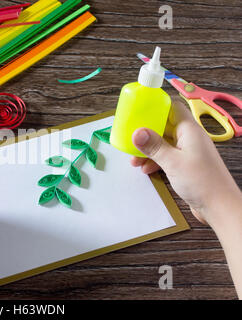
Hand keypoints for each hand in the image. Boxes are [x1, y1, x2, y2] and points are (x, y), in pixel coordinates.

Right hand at [130, 100, 240, 225]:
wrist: (219, 206)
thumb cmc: (202, 182)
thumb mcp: (172, 162)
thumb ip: (154, 146)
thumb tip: (137, 132)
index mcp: (190, 130)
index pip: (173, 108)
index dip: (156, 107)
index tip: (139, 112)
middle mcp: (190, 138)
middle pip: (165, 126)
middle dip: (147, 133)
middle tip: (132, 139)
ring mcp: (189, 151)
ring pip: (164, 143)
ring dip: (149, 150)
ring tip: (135, 160)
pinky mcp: (186, 164)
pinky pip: (167, 156)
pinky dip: (156, 160)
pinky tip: (146, 169)